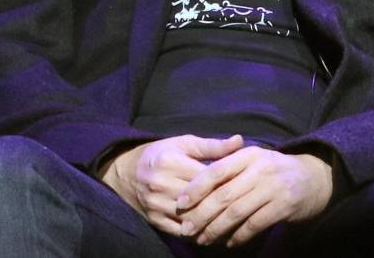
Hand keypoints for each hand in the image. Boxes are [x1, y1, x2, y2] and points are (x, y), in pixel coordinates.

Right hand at [99, 134, 244, 234]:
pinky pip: (182, 231)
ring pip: (194, 217)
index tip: (246, 184)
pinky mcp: (155, 220)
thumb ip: (212, 145)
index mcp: (170, 161)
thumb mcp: (183, 144)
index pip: (207, 176)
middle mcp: (161, 184)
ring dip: (215, 220)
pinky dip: (201, 233)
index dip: (229, 181)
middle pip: (202, 199)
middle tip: (245, 204)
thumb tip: (239, 140)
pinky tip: (215, 230)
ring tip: (235, 219)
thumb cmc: (161, 154)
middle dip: (225, 202)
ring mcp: (156, 204)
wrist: (126, 172)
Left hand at [176, 148, 332, 245]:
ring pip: (237, 212)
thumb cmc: (274, 169)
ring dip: (217, 228)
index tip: (180, 204)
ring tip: (203, 239)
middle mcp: (260, 169)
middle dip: (202, 214)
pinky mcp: (284, 206)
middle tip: (186, 228)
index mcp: (247, 155)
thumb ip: (228, 166)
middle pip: (224, 195)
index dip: (196, 188)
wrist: (314, 178)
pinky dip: (239, 235)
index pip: (215, 171)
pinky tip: (228, 242)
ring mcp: (273, 188)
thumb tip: (193, 183)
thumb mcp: (252, 159)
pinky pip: (255, 224)